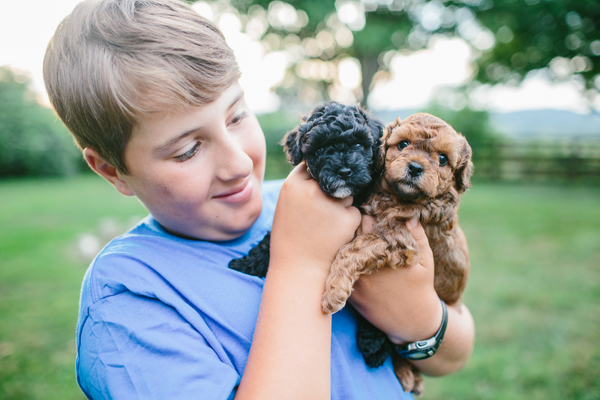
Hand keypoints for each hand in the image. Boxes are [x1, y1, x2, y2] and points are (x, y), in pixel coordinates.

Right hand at [270, 163, 361, 274]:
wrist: (299, 269)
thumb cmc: (291, 238)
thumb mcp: (287, 205)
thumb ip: (302, 187)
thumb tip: (324, 169)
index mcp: (293, 185)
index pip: (313, 165)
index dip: (318, 175)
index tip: (317, 188)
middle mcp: (311, 190)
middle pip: (332, 178)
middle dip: (331, 191)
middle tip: (320, 214)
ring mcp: (331, 204)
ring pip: (347, 194)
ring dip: (342, 206)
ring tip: (326, 226)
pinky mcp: (348, 218)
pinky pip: (355, 212)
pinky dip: (349, 222)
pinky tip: (334, 235)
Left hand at [349, 217, 441, 343]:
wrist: (412, 322)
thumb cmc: (421, 287)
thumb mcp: (425, 260)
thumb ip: (418, 236)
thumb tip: (409, 215)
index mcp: (383, 253)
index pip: (366, 222)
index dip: (369, 215)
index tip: (372, 213)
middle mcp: (366, 265)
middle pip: (351, 235)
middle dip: (355, 228)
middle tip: (362, 226)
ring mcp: (355, 279)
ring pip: (343, 251)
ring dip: (349, 245)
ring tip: (360, 244)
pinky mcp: (350, 292)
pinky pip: (341, 270)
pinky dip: (345, 263)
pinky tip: (356, 261)